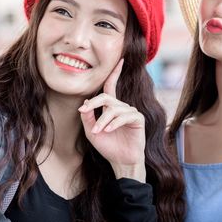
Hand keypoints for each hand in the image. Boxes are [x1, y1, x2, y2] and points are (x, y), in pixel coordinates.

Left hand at [79, 59, 145, 180]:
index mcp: (111, 107)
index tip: (121, 60)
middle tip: (84, 112)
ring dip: (102, 120)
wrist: (121, 161)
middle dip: (93, 104)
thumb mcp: (91, 132)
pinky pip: (124, 115)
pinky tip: (107, 131)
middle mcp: (122, 107)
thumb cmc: (108, 147)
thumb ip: (87, 117)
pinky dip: (113, 123)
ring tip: (97, 132)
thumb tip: (83, 104)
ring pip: (112, 109)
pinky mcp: (138, 119)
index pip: (111, 86)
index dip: (115, 73)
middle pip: (106, 97)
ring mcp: (131, 112)